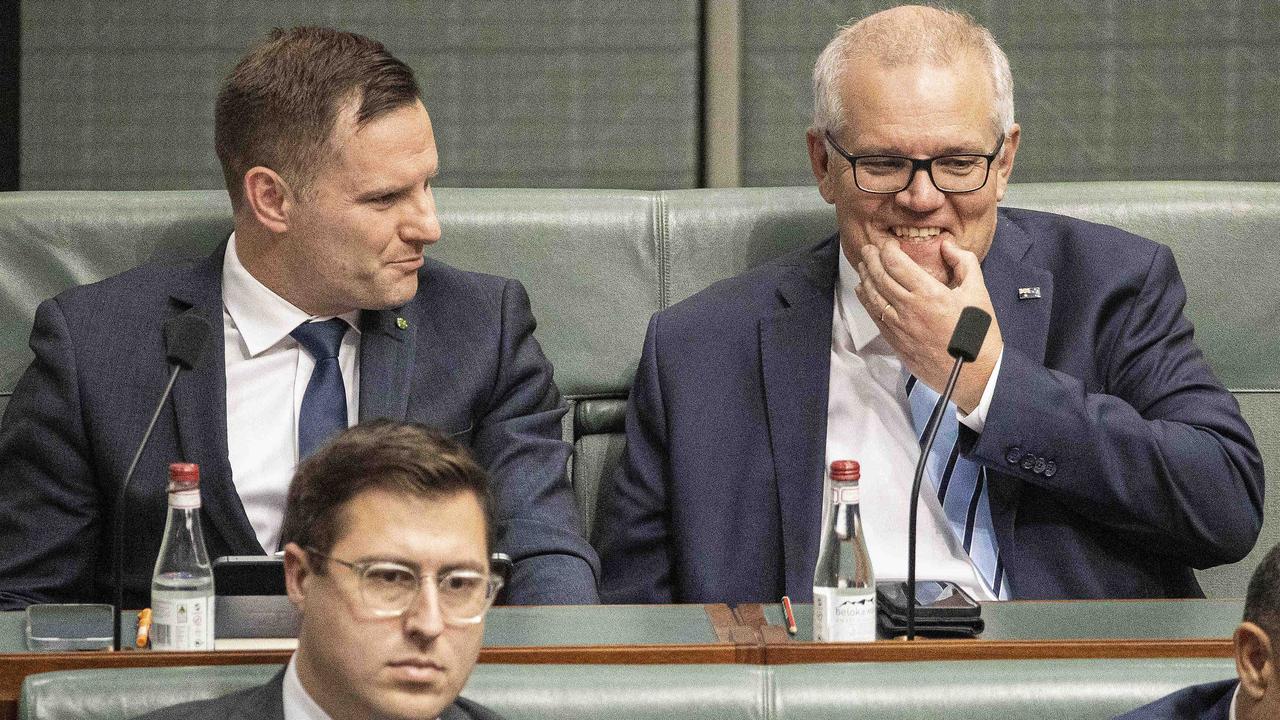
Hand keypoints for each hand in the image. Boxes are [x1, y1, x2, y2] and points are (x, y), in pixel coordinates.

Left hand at [854, 238, 1002, 412]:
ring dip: (866, 278)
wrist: (972, 373)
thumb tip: (947, 246)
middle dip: (871, 259)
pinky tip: (864, 292)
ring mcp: (899, 327)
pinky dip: (866, 300)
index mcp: (929, 293)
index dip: (887, 249)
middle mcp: (909, 308)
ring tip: (863, 266)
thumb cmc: (977, 333)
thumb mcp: (978, 291)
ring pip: (873, 297)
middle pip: (880, 277)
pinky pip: (875, 316)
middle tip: (868, 249)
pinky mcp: (896, 342)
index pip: (896, 264)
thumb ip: (963, 262)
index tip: (887, 243)